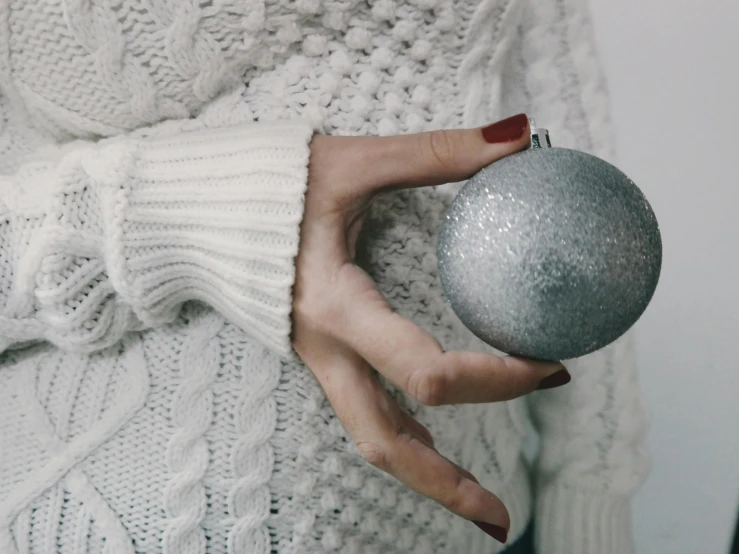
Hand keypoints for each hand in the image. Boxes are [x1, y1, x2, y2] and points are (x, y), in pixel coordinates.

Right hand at [292, 114, 567, 541]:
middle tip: (504, 521)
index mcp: (334, 306)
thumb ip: (437, 151)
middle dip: (447, 487)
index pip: (427, 371)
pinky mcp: (315, 355)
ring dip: (425, 475)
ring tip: (476, 503)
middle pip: (387, 444)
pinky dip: (404, 436)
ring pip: (371, 438)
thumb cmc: (266, 184)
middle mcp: (323, 350)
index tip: (550, 365)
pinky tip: (434, 437)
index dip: (497, 379)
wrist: (194, 209)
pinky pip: (362, 411)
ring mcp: (315, 361)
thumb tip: (516, 135)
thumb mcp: (354, 161)